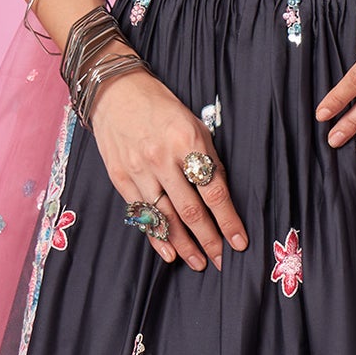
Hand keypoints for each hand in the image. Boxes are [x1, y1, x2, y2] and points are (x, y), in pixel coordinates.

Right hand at [88, 69, 246, 269]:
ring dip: (184, 246)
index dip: (228, 221)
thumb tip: (220, 197)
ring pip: (165, 218)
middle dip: (209, 240)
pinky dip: (156, 237)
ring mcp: (139, 171)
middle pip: (191, 211)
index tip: (239, 242)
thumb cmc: (161, 107)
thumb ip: (207, 160)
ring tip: (199, 262)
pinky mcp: (120, 178)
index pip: (213, 192)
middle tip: (222, 262)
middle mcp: (162, 159)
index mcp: (187, 142)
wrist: (116, 92)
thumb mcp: (194, 125)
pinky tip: (169, 254)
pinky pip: (142, 214)